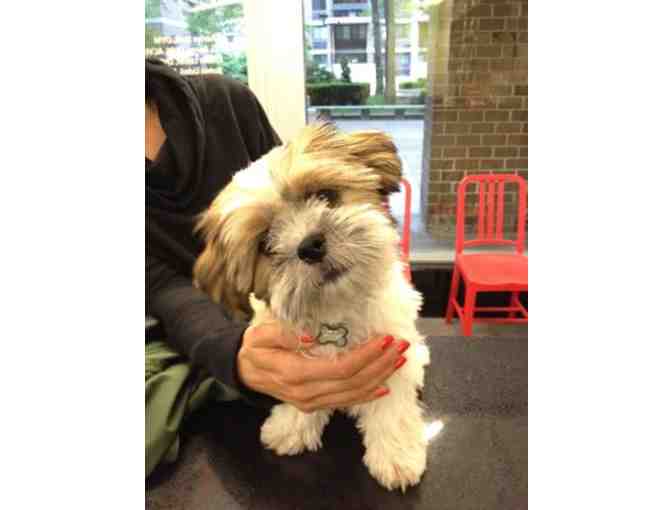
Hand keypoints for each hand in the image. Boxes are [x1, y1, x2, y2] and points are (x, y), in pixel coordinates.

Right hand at [237, 321, 408, 412]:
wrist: (244, 372)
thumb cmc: (254, 349)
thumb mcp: (260, 335)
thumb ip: (282, 334)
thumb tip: (309, 335)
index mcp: (295, 374)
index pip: (340, 368)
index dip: (366, 356)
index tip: (384, 340)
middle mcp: (307, 394)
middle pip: (353, 382)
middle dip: (381, 364)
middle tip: (401, 345)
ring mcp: (312, 402)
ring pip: (353, 394)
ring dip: (380, 377)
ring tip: (398, 360)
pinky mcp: (315, 405)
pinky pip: (346, 402)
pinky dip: (367, 394)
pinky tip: (384, 385)